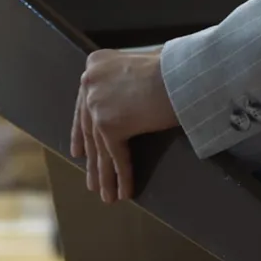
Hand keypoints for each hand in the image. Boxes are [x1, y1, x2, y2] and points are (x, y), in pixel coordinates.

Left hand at [70, 50, 179, 204]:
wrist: (183, 74)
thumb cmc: (172, 70)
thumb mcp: (139, 69)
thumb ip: (123, 84)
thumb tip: (121, 108)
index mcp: (95, 64)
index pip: (84, 105)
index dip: (80, 133)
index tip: (78, 153)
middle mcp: (89, 81)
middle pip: (90, 129)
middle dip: (93, 159)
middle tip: (93, 182)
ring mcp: (96, 103)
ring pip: (100, 147)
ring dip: (105, 175)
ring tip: (108, 196)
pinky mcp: (109, 124)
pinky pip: (115, 156)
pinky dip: (121, 176)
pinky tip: (124, 192)